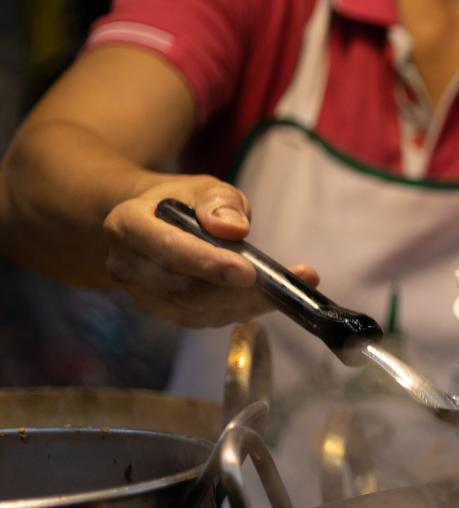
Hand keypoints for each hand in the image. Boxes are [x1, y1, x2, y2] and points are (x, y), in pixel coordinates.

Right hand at [101, 175, 318, 327]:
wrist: (155, 222)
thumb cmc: (183, 202)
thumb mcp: (204, 188)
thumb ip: (220, 203)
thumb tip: (233, 229)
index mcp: (127, 224)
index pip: (167, 247)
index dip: (207, 262)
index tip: (249, 272)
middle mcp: (125, 264)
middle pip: (184, 287)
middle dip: (236, 290)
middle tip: (283, 282)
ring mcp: (140, 293)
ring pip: (196, 309)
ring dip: (242, 303)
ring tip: (281, 289)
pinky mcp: (161, 311)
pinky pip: (202, 319)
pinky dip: (237, 311)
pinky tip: (261, 298)